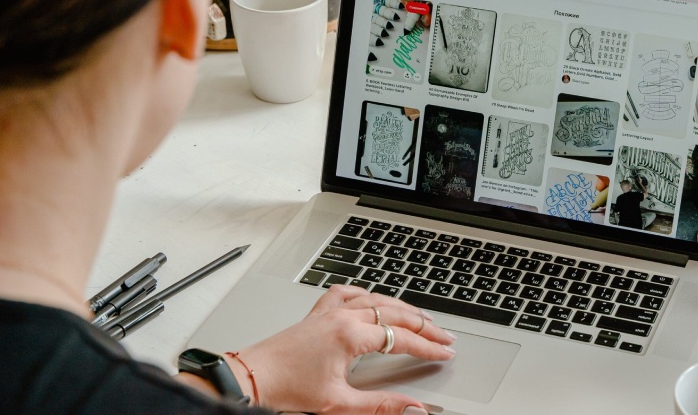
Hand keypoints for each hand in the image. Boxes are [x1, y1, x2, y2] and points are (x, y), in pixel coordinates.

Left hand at [231, 285, 455, 413]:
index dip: (428, 346)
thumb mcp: (339, 404)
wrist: (251, 378)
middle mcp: (342, 317)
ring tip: (421, 317)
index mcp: (350, 336)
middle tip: (445, 335)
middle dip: (425, 325)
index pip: (402, 338)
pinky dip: (366, 293)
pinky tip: (373, 297)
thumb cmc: (287, 388)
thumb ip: (381, 405)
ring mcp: (329, 312)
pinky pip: (347, 293)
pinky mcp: (317, 314)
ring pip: (376, 299)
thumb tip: (413, 408)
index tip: (445, 352)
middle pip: (395, 314)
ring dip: (402, 307)